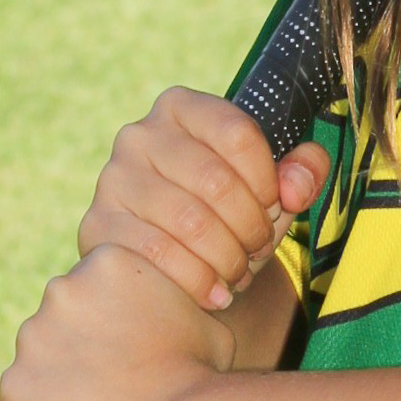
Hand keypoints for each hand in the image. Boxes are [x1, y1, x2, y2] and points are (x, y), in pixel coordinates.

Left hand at [0, 244, 235, 400]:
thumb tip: (170, 322)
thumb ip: (172, 309)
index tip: (126, 348)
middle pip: (62, 320)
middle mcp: (59, 291)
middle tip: (112, 383)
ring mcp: (31, 339)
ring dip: (59, 382)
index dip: (111, 321)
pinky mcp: (13, 387)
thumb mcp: (201, 319)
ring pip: (39, 362)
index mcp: (105, 263)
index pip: (95, 288)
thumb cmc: (199, 373)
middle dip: (80, 348)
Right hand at [79, 87, 331, 311]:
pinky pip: (157, 253)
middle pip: (216, 181)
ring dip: (228, 257)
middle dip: (251, 226)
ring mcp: (113, 179)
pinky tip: (215, 292)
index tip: (276, 206)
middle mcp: (140, 135)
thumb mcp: (270, 187)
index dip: (268, 180)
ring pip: (190, 221)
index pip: (238, 134)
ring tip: (240, 272)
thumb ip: (302, 172)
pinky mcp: (98, 225)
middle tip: (260, 249)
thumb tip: (297, 184)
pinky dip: (197, 280)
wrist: (169, 258)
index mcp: (182, 108)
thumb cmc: (226, 211)